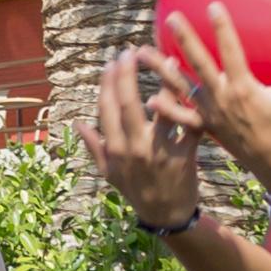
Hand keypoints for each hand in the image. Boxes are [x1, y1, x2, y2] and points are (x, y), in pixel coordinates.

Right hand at [83, 47, 202, 220]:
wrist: (167, 217)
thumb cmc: (137, 192)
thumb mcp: (109, 174)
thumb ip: (94, 147)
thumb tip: (78, 123)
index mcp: (116, 150)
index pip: (106, 109)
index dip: (107, 83)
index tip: (111, 63)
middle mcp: (135, 148)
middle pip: (128, 103)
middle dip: (127, 75)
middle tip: (129, 53)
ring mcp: (161, 151)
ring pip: (162, 110)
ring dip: (164, 82)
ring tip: (166, 60)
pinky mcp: (186, 154)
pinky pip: (189, 125)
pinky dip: (191, 107)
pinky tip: (193, 87)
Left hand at [156, 0, 270, 178]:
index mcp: (244, 87)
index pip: (230, 50)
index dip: (222, 27)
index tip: (213, 6)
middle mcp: (223, 98)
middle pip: (199, 63)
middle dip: (185, 39)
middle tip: (171, 18)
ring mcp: (211, 113)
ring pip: (182, 87)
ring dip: (162, 70)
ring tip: (142, 54)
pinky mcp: (206, 128)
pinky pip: (182, 116)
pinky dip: (167, 108)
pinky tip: (150, 99)